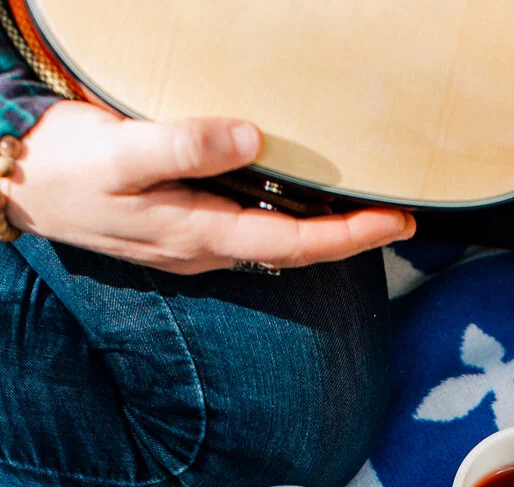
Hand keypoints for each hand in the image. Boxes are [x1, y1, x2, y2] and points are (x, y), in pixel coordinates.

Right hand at [2, 101, 415, 272]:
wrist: (19, 188)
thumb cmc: (68, 167)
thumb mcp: (122, 151)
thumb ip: (185, 146)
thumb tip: (250, 137)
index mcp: (200, 233)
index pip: (294, 245)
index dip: (351, 236)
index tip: (399, 221)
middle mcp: (206, 248)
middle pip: (295, 252)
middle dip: (351, 238)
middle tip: (403, 217)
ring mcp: (195, 242)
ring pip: (275, 245)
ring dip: (323, 233)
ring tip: (368, 212)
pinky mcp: (184, 227)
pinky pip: (251, 230)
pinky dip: (288, 221)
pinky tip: (303, 202)